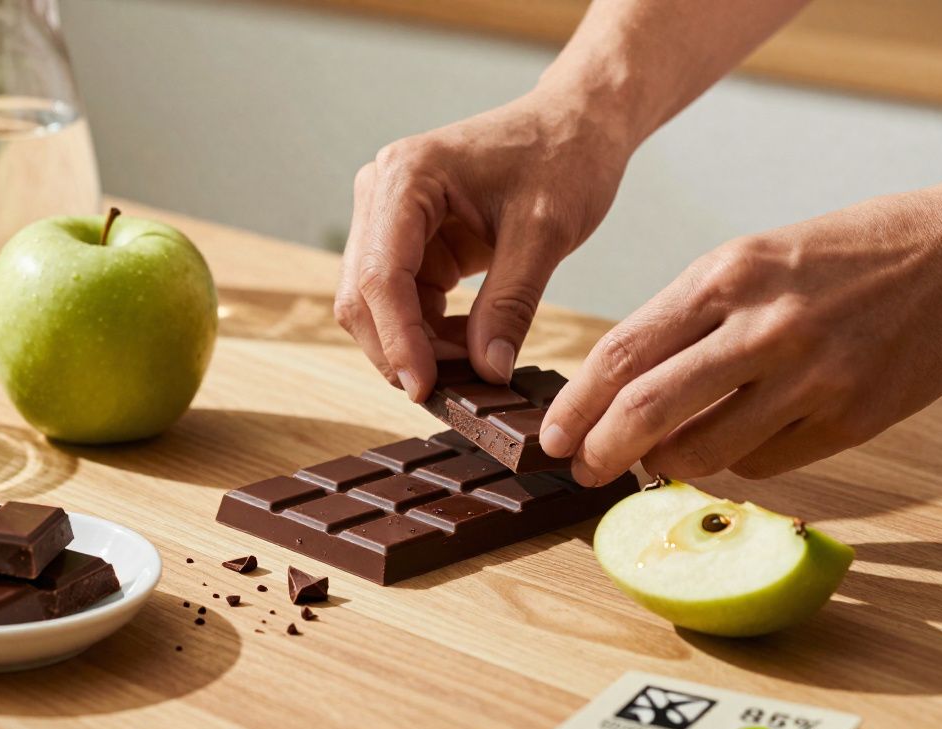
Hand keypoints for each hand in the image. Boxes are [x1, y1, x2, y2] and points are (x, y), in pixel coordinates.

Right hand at [334, 91, 631, 398]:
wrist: (577, 124)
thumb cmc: (564, 157)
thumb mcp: (546, 233)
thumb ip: (511, 304)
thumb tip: (487, 371)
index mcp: (407, 177)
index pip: (382, 275)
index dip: (399, 340)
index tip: (426, 389)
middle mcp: (382, 192)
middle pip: (364, 295)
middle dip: (401, 348)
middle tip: (454, 390)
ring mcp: (389, 216)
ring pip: (376, 305)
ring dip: (415, 344)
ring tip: (473, 364)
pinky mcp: (409, 239)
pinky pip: (403, 301)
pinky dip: (429, 332)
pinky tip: (471, 342)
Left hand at [542, 180, 941, 483]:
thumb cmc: (846, 254)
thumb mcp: (753, 258)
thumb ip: (689, 319)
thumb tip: (627, 388)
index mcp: (728, 275)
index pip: (624, 351)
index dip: (576, 403)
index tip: (551, 434)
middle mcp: (765, 326)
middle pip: (650, 409)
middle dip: (601, 450)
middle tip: (582, 469)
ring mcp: (812, 377)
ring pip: (704, 451)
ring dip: (667, 464)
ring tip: (658, 457)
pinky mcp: (852, 419)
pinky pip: (765, 464)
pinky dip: (736, 462)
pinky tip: (736, 443)